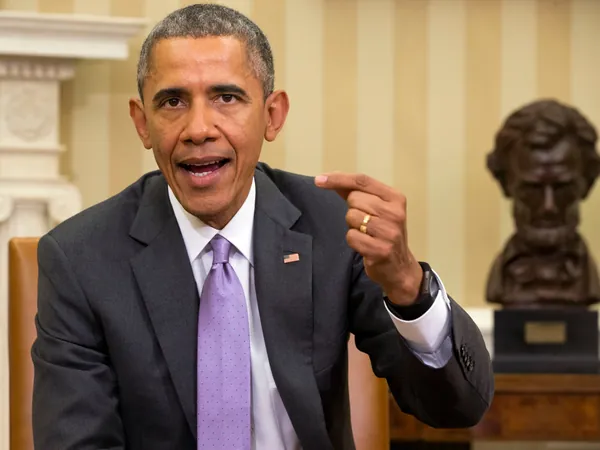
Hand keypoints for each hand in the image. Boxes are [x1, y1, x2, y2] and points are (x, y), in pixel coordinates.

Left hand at [315, 172, 422, 305]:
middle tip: (364, 222)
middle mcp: (395, 213)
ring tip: (366, 234)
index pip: (362, 181)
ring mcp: (389, 232)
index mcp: (395, 198)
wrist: (400, 267)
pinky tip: (365, 245)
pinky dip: (353, 240)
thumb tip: (328, 178)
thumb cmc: (384, 233)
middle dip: (352, 209)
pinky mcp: (381, 250)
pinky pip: (351, 236)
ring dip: (352, 226)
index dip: (339, 178)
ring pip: (351, 217)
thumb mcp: (377, 209)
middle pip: (354, 199)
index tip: (318, 180)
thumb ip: (355, 192)